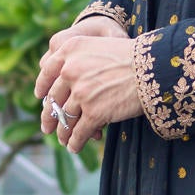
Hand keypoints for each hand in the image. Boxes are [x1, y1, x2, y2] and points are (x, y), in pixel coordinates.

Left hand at [35, 17, 142, 153]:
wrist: (153, 68)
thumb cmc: (133, 57)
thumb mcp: (99, 46)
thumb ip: (79, 59)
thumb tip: (66, 81)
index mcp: (69, 50)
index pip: (47, 71)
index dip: (42, 87)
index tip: (40, 98)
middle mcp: (70, 70)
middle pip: (54, 99)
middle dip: (49, 116)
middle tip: (46, 127)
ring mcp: (81, 93)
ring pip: (66, 119)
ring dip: (63, 133)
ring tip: (63, 140)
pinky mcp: (94, 112)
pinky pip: (79, 132)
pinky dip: (75, 142)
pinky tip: (74, 147)